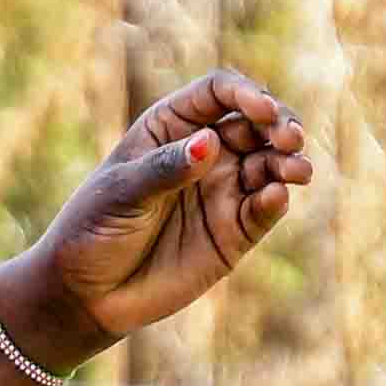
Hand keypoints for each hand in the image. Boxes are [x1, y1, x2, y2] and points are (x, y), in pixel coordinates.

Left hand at [7, 73, 317, 362]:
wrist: (88, 293)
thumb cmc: (93, 229)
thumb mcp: (123, 192)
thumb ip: (166, 168)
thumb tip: (210, 143)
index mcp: (172, 126)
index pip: (218, 93)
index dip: (245, 94)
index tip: (260, 111)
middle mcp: (205, 151)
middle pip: (256, 123)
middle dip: (280, 124)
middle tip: (290, 138)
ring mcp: (223, 189)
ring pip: (270, 163)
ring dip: (289, 162)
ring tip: (296, 171)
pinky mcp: (235, 230)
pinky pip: (265, 207)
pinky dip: (277, 199)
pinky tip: (277, 196)